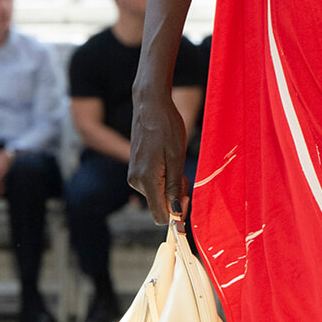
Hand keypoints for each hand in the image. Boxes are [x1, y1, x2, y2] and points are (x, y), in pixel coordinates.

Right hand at [128, 88, 188, 225]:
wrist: (150, 105)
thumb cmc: (166, 127)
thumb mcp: (176, 157)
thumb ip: (174, 187)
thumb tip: (175, 214)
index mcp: (146, 180)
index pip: (161, 215)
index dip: (177, 213)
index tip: (187, 196)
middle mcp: (136, 181)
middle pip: (160, 205)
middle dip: (175, 196)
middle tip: (184, 174)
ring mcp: (133, 175)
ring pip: (157, 195)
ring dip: (170, 185)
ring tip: (175, 162)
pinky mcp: (135, 170)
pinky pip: (152, 184)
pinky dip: (164, 178)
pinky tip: (168, 161)